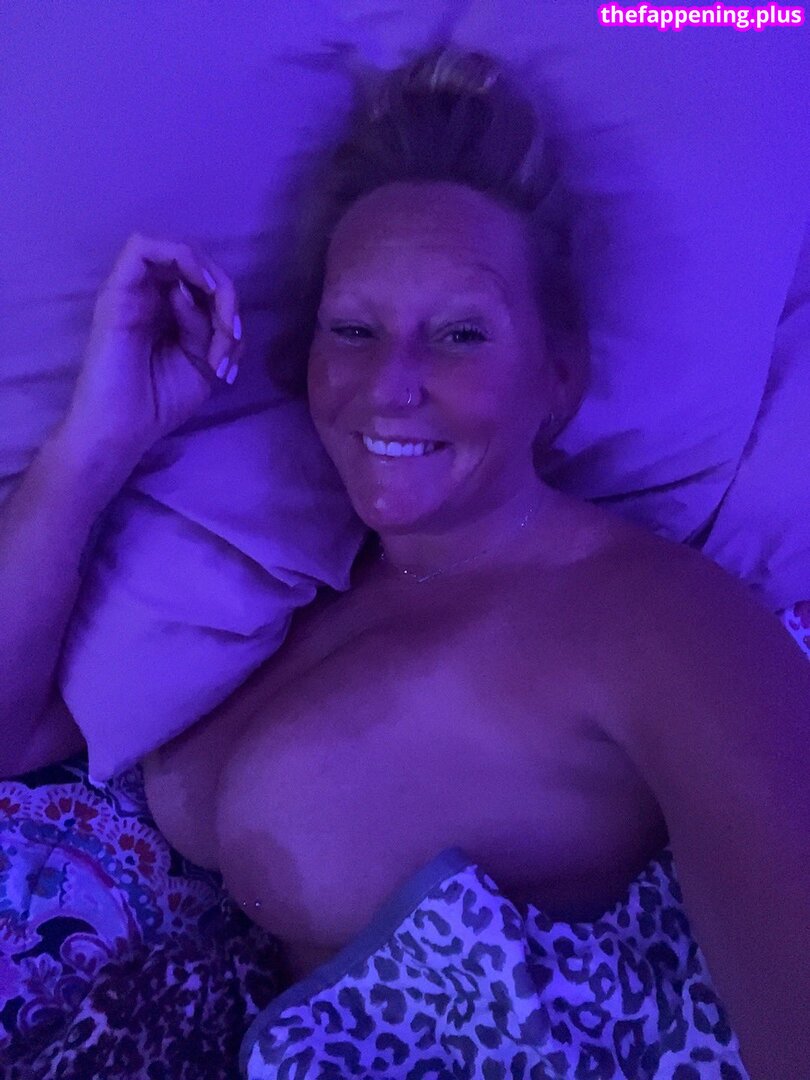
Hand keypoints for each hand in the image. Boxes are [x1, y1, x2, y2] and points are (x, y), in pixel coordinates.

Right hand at [61, 233, 245, 463]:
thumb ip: (214, 330)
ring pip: (177, 251)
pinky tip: (200, 286)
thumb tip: (201, 294)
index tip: (234, 343)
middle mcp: (152, 295)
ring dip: (211, 278)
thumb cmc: (160, 403)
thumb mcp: (205, 364)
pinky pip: (143, 246)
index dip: (230, 304)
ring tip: (220, 320)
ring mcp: (133, 290)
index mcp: (172, 312)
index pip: (207, 283)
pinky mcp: (117, 290)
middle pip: (197, 264)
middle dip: (226, 294)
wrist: (124, 429)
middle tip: (231, 334)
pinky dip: (181, 257)